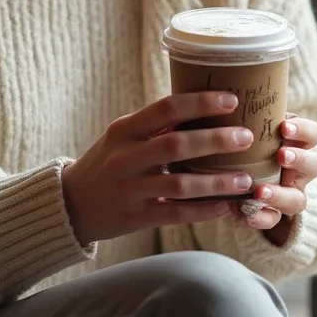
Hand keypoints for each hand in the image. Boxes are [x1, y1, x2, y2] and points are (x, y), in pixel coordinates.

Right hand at [61, 92, 256, 244]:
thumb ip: (156, 126)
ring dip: (216, 181)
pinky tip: (225, 206)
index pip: (166, 108)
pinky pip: (175, 213)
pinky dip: (203, 210)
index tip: (232, 100)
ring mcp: (129, 189)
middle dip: (216, 139)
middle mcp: (125, 157)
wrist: (71, 203)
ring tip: (245, 179)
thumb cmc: (107, 162)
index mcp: (124, 129)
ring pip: (180, 184)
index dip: (200, 102)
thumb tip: (204, 108)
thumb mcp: (123, 137)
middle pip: (176, 144)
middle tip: (246, 137)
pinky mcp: (135, 217)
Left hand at [233, 112, 316, 245]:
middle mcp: (299, 170)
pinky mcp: (273, 214)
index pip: (313, 134)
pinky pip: (273, 221)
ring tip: (260, 192)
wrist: (239, 177)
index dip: (304, 130)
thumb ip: (245, 115)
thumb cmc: (245, 142)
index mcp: (296, 143)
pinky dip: (261, 218)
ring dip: (280, 195)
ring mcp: (289, 193)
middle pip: (315, 166)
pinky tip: (246, 214)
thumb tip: (221, 90)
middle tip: (281, 155)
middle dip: (300, 160)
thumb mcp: (249, 127)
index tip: (284, 127)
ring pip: (298, 200)